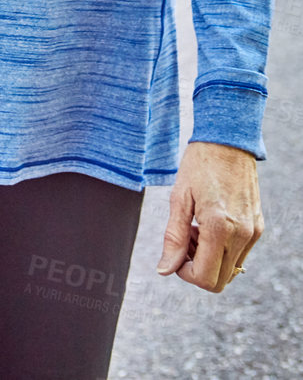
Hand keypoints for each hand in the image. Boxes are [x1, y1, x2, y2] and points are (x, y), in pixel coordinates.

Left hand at [156, 140, 262, 292]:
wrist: (228, 140)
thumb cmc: (199, 164)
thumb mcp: (179, 198)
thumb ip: (173, 237)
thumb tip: (165, 270)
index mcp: (220, 227)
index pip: (206, 278)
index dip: (185, 272)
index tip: (175, 252)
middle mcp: (242, 234)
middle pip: (219, 280)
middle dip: (197, 266)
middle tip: (184, 237)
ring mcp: (252, 232)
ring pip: (230, 270)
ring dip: (209, 258)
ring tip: (195, 227)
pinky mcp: (257, 227)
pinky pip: (239, 254)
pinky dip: (222, 249)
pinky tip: (208, 224)